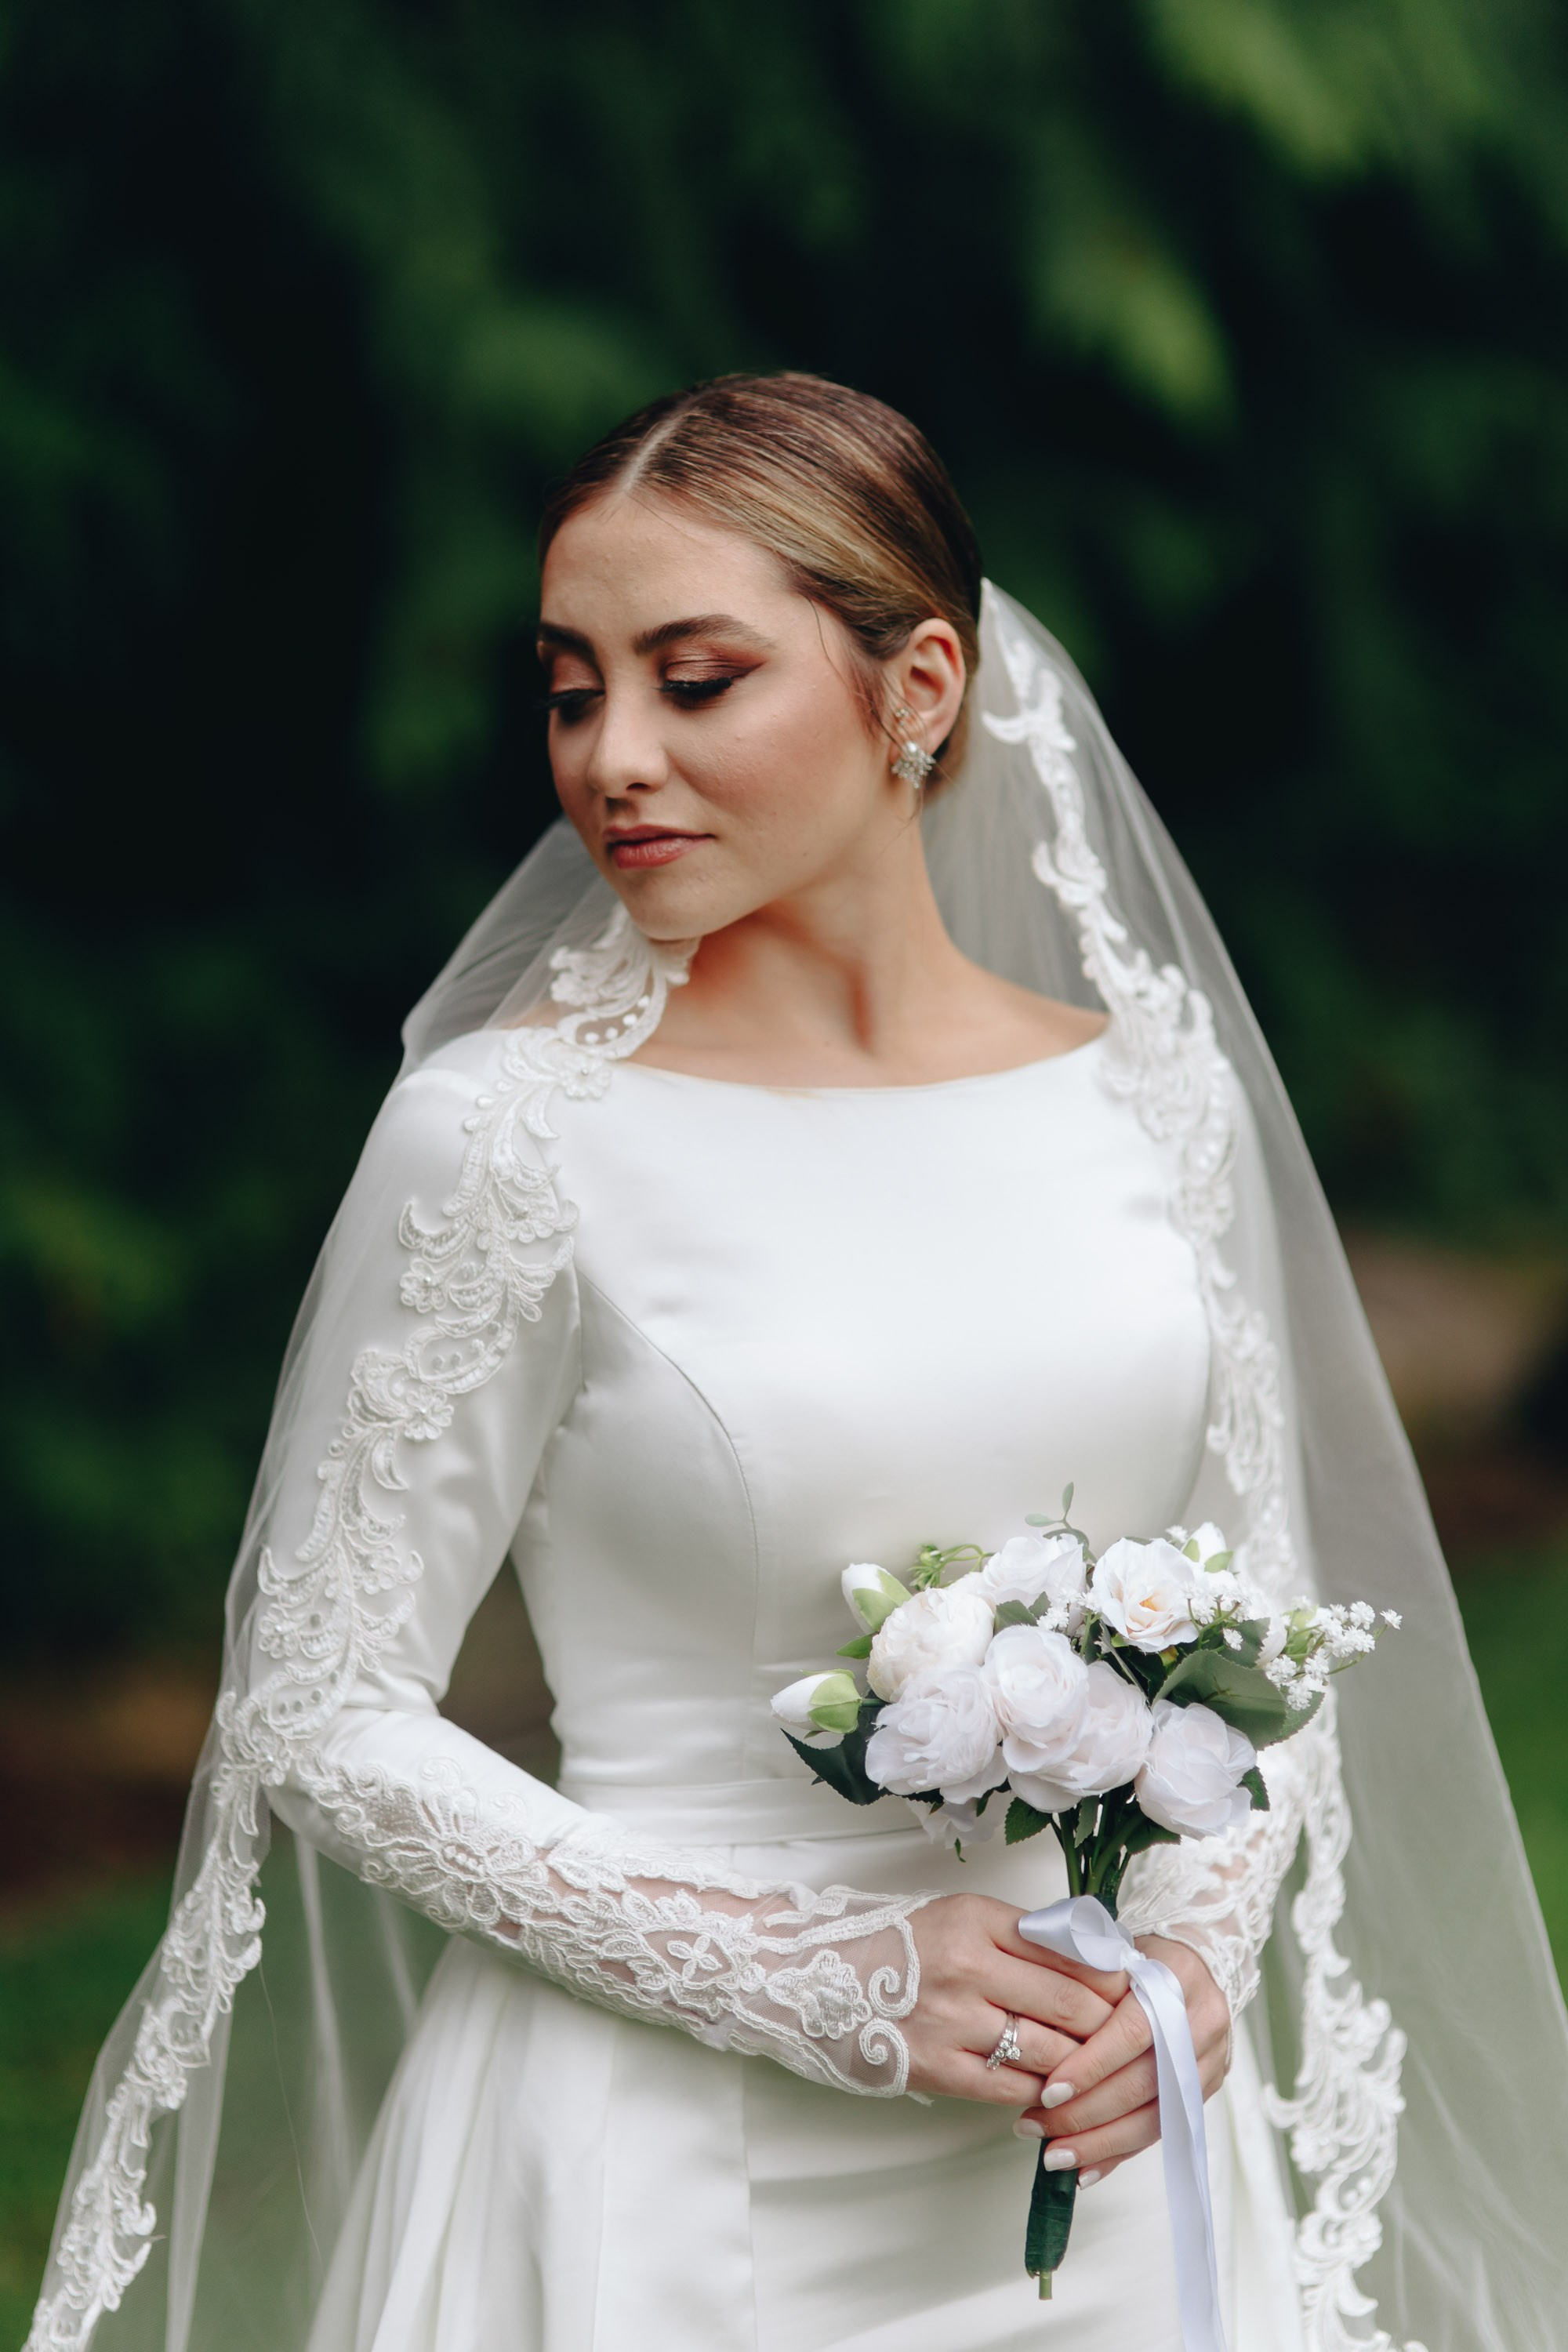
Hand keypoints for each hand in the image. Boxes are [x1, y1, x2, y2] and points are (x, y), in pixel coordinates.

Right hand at [905, 1894, 1128, 2103]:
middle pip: (1068, 2002)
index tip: (1130, 1990)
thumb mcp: (957, 1918)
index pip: (1069, 1950)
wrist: (816, 1979)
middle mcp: (967, 1966)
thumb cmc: (895, 1947)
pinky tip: (1051, 2090)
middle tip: (1125, 2035)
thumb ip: (1018, 1936)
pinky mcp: (936, 2067)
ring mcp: (951, 2020)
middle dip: (1108, 2024)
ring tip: (1094, 2066)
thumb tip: (1092, 1958)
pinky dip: (1040, 2092)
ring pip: (1048, 2050)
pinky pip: (1010, 2087)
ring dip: (1080, 2064)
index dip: (1111, 1976)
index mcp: (976, 1920)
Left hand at [1012, 1936, 1229, 2182]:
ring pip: (1154, 2117)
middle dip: (1084, 2113)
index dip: (1091, 2065)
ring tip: (1053, 2155)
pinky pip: (1161, 2133)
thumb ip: (1083, 1983)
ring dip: (1098, 2143)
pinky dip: (1120, 2153)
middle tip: (1034, 2126)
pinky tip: (1085, 2170)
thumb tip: (1032, 2027)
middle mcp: (1202, 2023)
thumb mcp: (1113, 1951)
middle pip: (1142, 2083)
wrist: (1198, 1961)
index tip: (1048, 2090)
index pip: (1132, 2031)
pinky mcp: (1205, 2092)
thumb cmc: (1141, 1955)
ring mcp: (1209, 2062)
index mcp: (1178, 1977)